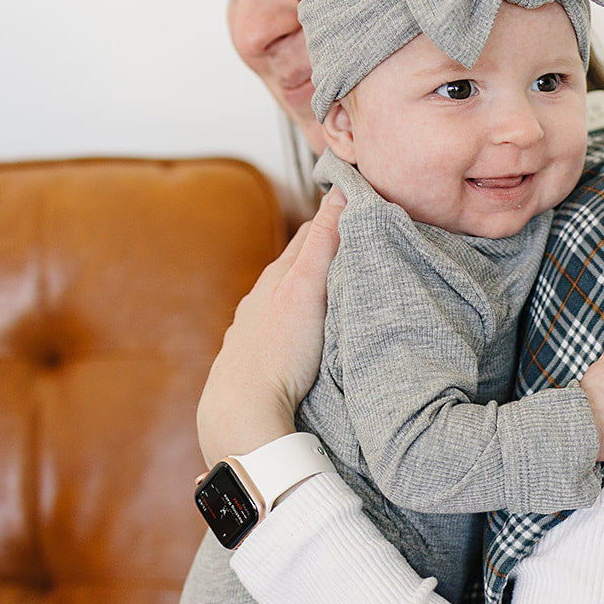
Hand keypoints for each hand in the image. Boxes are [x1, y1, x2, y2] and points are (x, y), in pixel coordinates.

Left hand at [196, 186, 344, 467]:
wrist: (242, 411)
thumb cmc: (277, 352)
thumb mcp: (306, 290)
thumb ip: (323, 243)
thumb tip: (341, 191)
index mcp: (275, 278)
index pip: (309, 235)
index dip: (336, 220)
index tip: (361, 211)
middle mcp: (259, 300)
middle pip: (295, 265)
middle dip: (323, 252)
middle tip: (356, 243)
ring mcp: (254, 331)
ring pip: (285, 299)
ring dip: (308, 290)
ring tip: (334, 288)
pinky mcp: (256, 360)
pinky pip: (280, 330)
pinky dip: (297, 322)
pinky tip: (305, 335)